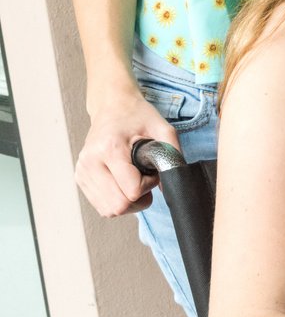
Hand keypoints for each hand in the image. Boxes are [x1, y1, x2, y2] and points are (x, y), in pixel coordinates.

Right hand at [76, 84, 180, 215]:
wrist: (111, 105)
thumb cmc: (136, 115)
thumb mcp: (163, 128)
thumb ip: (172, 155)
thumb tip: (170, 186)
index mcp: (110, 147)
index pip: (132, 190)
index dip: (148, 185)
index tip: (151, 170)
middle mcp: (91, 161)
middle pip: (118, 206)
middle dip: (138, 199)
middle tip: (144, 178)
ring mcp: (82, 171)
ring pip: (109, 210)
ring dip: (127, 202)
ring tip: (133, 180)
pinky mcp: (79, 177)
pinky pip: (101, 206)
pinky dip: (115, 200)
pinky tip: (122, 183)